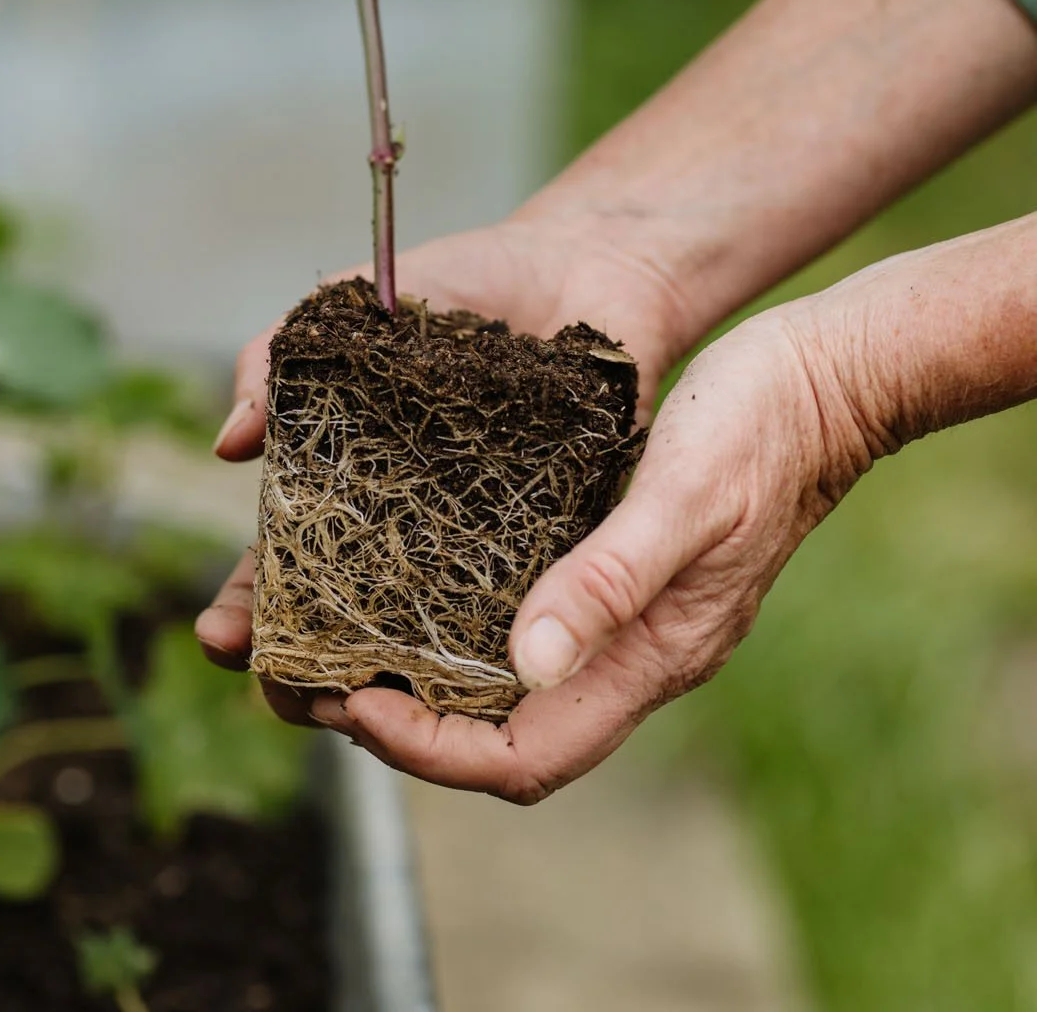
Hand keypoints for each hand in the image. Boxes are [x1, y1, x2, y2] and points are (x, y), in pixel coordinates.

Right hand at [194, 210, 698, 692]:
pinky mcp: (559, 547)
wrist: (584, 264)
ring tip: (359, 711)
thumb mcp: (355, 306)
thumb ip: (280, 355)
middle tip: (284, 696)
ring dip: (389, 681)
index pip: (282, 561)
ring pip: (425, 636)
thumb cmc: (461, 282)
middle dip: (302, 666)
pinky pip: (520, 611)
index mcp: (347, 477)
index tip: (220, 638)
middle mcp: (409, 526)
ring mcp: (482, 543)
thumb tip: (230, 444)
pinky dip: (490, 653)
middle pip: (343, 618)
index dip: (248, 605)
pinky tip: (469, 684)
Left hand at [306, 298, 873, 799]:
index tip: (350, 700)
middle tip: (306, 677)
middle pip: (500, 734)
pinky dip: (453, 619)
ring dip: (417, 674)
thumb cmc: (763, 428)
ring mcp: (627, 615)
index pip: (522, 755)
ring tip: (330, 637)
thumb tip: (529, 663)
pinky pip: (521, 621)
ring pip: (504, 683)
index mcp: (654, 656)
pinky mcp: (615, 567)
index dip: (426, 748)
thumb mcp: (682, 496)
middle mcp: (634, 654)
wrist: (826, 378)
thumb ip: (611, 581)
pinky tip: (404, 578)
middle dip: (400, 724)